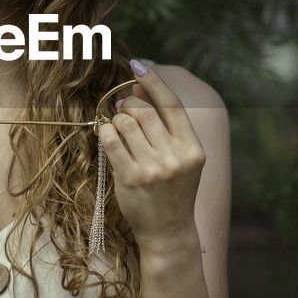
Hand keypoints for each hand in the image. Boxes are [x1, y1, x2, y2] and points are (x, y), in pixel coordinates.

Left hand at [98, 61, 204, 252]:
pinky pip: (110, 141)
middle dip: (129, 105)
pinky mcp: (130, 178)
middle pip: (144, 112)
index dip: (153, 81)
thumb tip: (140, 87)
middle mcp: (175, 157)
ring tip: (119, 128)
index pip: (171, 105)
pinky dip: (105, 132)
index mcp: (193, 148)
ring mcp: (153, 169)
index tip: (138, 66)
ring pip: (125, 124)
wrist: (168, 231)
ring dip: (117, 120)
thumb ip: (165, 124)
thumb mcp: (181, 157)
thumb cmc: (173, 189)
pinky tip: (107, 135)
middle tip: (124, 109)